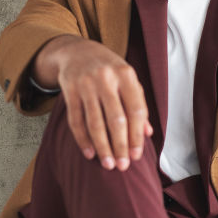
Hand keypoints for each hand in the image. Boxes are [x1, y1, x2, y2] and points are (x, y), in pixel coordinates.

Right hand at [33, 36, 152, 170]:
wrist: (77, 51)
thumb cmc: (109, 70)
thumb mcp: (127, 80)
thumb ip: (138, 104)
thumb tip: (147, 133)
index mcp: (126, 75)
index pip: (135, 110)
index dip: (137, 136)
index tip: (136, 156)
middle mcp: (106, 78)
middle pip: (116, 119)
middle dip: (120, 146)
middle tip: (122, 166)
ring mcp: (86, 84)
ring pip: (95, 122)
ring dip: (102, 147)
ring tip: (108, 164)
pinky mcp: (69, 91)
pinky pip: (76, 120)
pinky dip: (83, 139)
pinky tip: (90, 153)